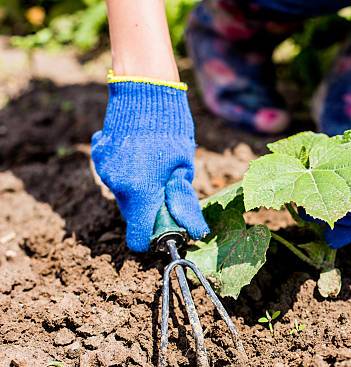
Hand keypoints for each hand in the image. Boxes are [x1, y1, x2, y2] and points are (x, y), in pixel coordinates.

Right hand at [91, 78, 208, 251]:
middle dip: (150, 210)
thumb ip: (184, 203)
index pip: (137, 238)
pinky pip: (116, 177)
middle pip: (133, 215)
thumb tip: (196, 231)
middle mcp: (117, 185)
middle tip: (168, 188)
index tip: (166, 228)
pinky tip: (141, 155)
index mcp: (139, 192)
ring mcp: (105, 170)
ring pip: (125, 196)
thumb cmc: (171, 130)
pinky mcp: (100, 157)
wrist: (145, 90)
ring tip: (155, 166)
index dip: (152, 238)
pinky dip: (128, 173)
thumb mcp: (184, 168)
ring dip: (140, 190)